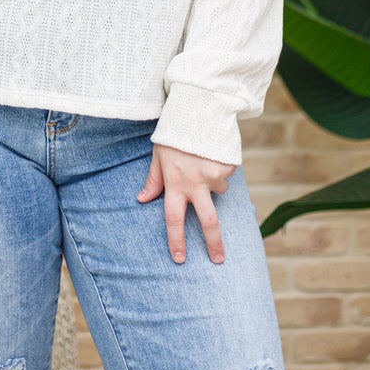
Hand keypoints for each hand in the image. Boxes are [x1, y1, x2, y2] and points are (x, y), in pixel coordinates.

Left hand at [137, 143, 234, 264]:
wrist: (197, 109)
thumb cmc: (174, 134)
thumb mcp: (158, 155)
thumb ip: (153, 180)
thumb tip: (141, 199)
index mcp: (174, 182)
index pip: (173, 218)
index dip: (176, 240)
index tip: (179, 259)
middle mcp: (194, 182)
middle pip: (207, 221)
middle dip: (213, 243)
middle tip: (218, 260)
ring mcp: (213, 174)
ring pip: (219, 191)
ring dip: (213, 182)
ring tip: (202, 160)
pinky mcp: (227, 165)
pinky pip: (227, 174)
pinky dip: (221, 168)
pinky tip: (212, 153)